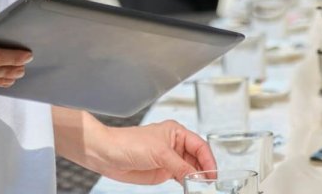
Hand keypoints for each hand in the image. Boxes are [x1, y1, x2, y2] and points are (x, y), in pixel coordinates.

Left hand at [92, 120, 215, 184]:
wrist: (108, 154)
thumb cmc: (129, 142)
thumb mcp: (159, 153)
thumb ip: (180, 166)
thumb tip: (197, 177)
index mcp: (176, 132)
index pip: (199, 145)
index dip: (208, 160)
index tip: (212, 175)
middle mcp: (174, 144)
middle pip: (197, 158)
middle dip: (204, 171)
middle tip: (209, 186)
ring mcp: (169, 159)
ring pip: (190, 169)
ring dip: (196, 179)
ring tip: (201, 190)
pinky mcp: (162, 171)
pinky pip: (180, 178)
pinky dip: (187, 184)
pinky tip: (191, 190)